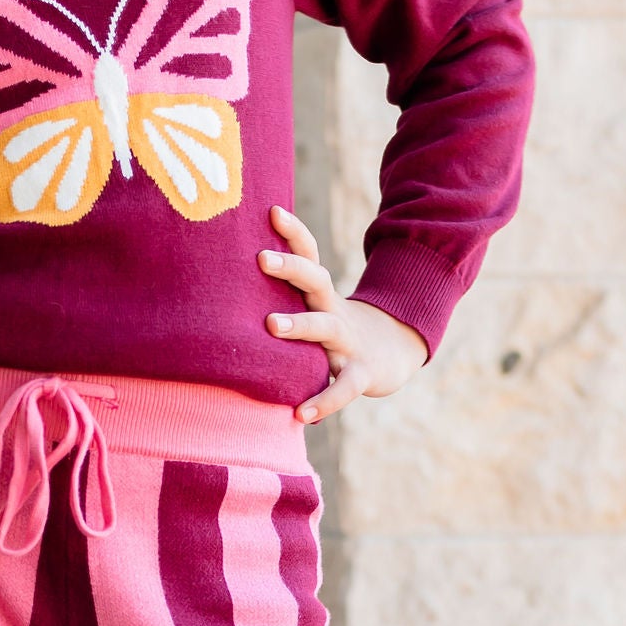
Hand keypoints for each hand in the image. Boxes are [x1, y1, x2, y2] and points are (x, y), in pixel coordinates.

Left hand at [260, 205, 428, 424]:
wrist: (394, 354)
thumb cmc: (339, 332)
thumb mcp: (317, 309)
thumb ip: (287, 299)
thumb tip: (231, 285)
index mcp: (322, 295)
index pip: (310, 255)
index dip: (294, 232)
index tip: (272, 210)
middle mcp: (335, 312)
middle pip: (317, 281)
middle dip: (291, 267)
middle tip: (261, 258)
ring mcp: (350, 342)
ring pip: (326, 328)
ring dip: (300, 325)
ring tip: (270, 326)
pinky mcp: (362, 374)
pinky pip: (343, 388)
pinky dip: (324, 401)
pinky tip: (302, 415)